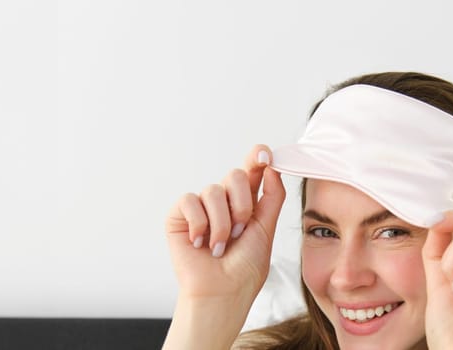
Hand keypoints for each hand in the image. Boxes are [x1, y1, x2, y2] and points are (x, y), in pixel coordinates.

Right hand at [164, 144, 285, 300]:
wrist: (222, 292)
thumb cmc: (244, 268)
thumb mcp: (266, 229)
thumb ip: (272, 197)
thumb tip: (272, 167)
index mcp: (246, 202)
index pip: (252, 170)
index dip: (257, 157)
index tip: (264, 156)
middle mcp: (224, 202)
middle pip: (235, 175)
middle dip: (243, 205)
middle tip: (240, 231)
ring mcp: (201, 207)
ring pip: (213, 190)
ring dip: (222, 223)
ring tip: (220, 246)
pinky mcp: (179, 216)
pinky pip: (190, 201)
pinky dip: (199, 224)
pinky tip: (200, 244)